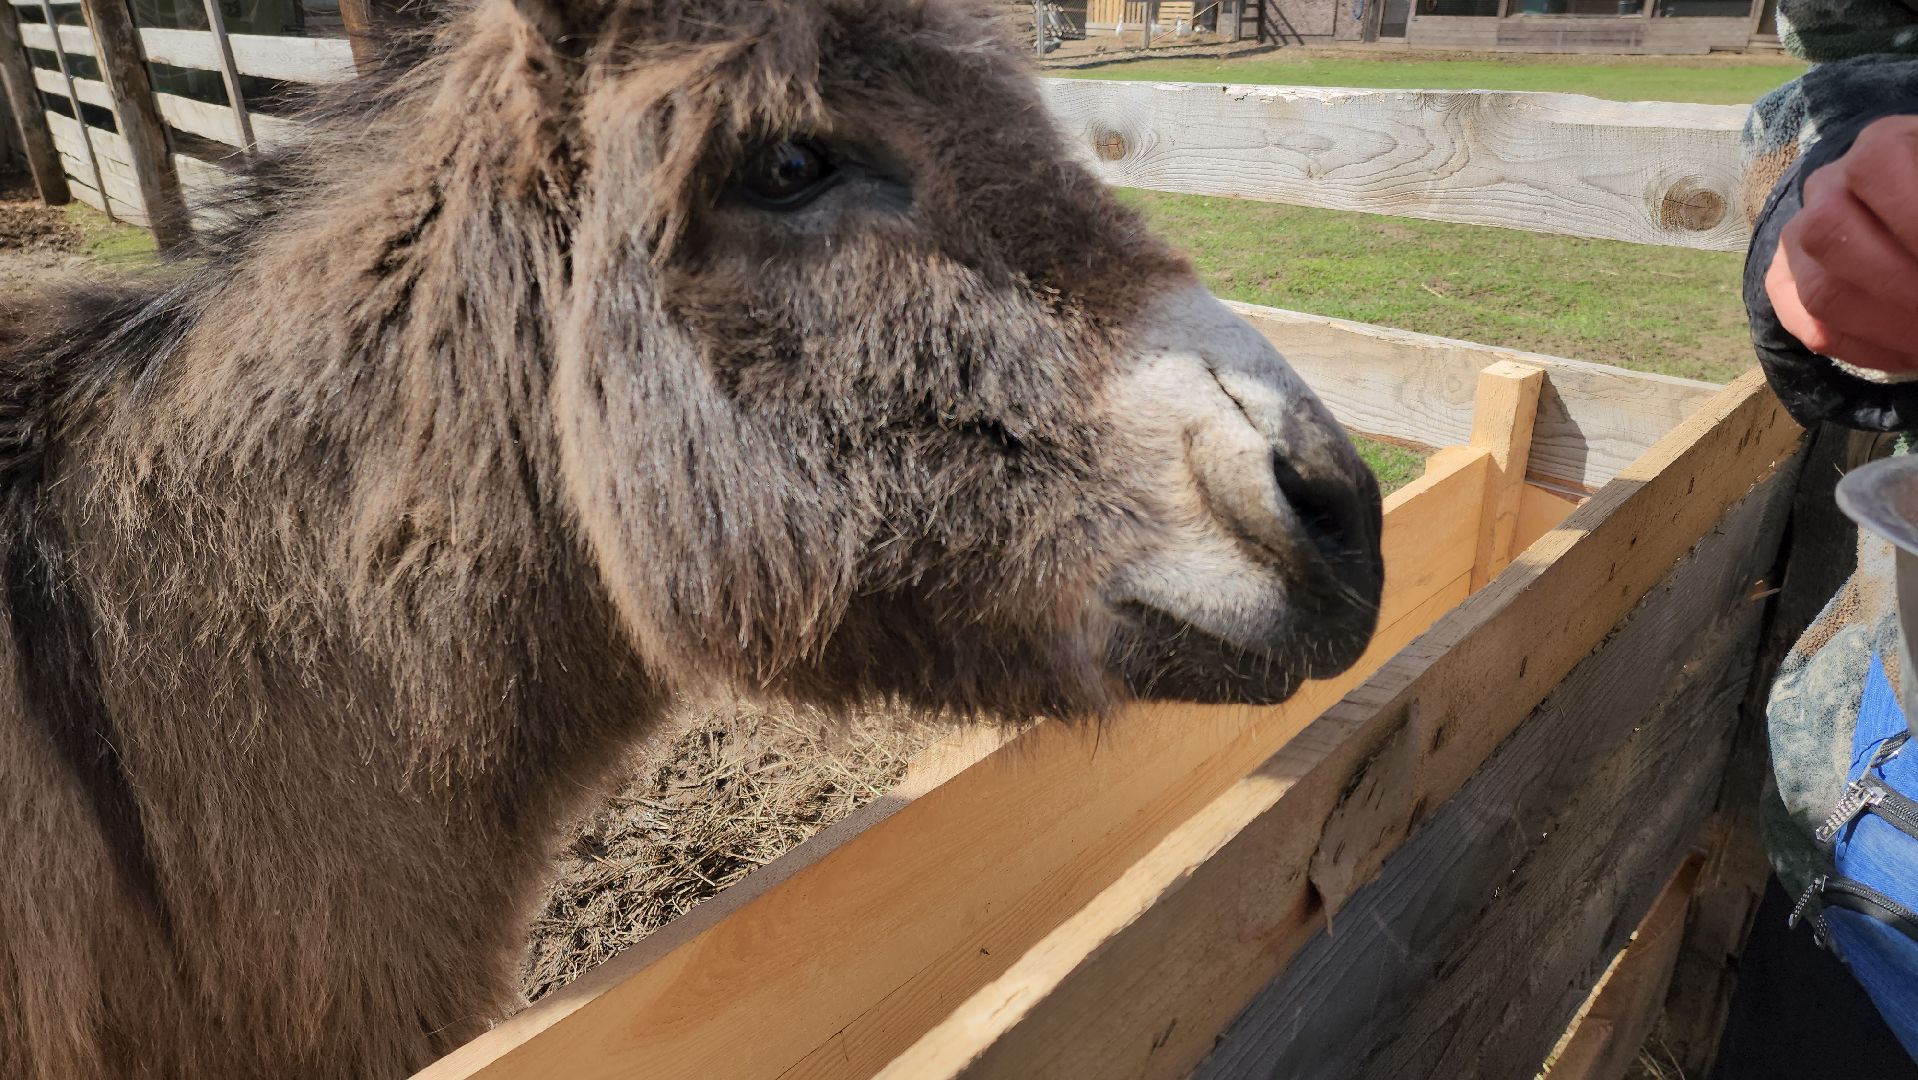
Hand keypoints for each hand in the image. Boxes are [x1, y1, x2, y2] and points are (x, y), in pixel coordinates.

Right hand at [1766, 114, 1917, 373]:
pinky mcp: (1787, 282)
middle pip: (1830, 233)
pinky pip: (1809, 327)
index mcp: (1881, 145)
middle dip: (1900, 286)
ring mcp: (1799, 239)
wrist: (1910, 213)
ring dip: (1887, 328)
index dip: (1912, 215)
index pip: (1877, 167)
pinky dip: (1865, 350)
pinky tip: (1912, 355)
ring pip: (1819, 291)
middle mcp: (1826, 186)